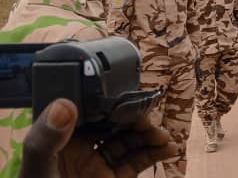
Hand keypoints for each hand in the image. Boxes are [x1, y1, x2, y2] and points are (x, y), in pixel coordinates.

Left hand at [19, 98, 177, 177]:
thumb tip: (64, 105)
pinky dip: (155, 153)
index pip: (90, 112)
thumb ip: (45, 138)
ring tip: (163, 137)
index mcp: (61, 137)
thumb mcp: (38, 167)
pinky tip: (168, 149)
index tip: (129, 101)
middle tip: (148, 122)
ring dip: (149, 136)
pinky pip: (137, 162)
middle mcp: (82, 148)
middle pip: (115, 125)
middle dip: (135, 120)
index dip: (111, 104)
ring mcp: (99, 164)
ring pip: (130, 142)